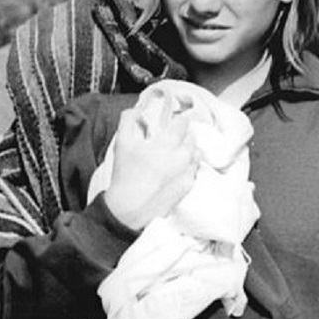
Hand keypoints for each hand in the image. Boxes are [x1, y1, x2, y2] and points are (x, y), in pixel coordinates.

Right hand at [105, 107, 199, 229]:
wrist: (129, 209)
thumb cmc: (125, 175)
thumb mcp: (121, 143)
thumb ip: (128, 120)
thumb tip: (137, 110)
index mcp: (167, 143)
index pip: (183, 122)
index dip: (178, 119)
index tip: (173, 121)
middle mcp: (181, 157)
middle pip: (192, 137)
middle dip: (183, 134)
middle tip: (172, 137)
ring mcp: (187, 172)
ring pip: (196, 153)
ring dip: (189, 149)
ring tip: (176, 152)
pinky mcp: (188, 186)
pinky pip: (195, 169)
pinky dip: (189, 166)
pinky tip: (177, 168)